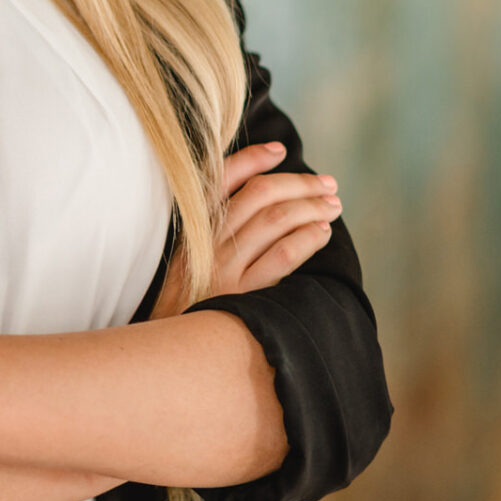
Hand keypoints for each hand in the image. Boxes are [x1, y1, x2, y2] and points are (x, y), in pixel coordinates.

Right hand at [149, 141, 341, 319]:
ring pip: (275, 220)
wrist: (168, 349)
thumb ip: (212, 230)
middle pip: (259, 195)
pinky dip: (307, 239)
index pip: (222, 179)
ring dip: (310, 207)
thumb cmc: (184, 302)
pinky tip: (322, 233)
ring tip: (332, 206)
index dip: (253, 158)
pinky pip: (282, 257)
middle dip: (299, 183)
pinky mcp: (241, 295)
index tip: (280, 151)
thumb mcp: (187, 259)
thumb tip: (258, 198)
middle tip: (327, 184)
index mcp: (191, 227)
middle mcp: (206, 242)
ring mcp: (223, 268)